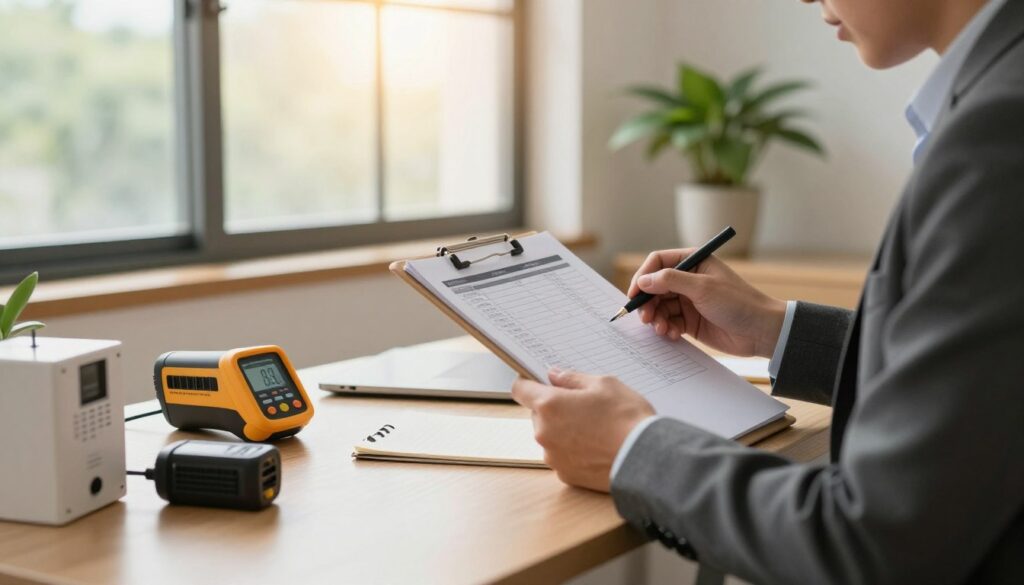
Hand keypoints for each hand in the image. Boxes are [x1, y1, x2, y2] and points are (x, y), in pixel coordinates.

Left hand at [511, 369, 654, 491]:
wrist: (645, 458)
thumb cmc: (626, 418)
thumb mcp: (604, 384)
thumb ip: (572, 378)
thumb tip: (555, 375)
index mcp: (549, 405)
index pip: (520, 389)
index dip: (528, 383)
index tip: (537, 382)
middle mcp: (544, 433)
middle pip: (538, 414)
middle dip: (554, 409)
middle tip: (583, 407)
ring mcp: (553, 456)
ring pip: (550, 436)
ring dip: (563, 431)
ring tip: (595, 429)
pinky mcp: (565, 475)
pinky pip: (562, 456)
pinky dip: (574, 451)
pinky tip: (596, 447)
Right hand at [628, 249, 786, 357]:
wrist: (762, 331)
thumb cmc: (738, 303)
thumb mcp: (703, 287)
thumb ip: (670, 281)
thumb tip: (643, 280)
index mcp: (693, 262)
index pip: (658, 262)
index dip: (642, 276)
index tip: (634, 294)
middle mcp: (688, 279)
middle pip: (654, 287)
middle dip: (648, 303)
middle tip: (646, 318)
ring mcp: (689, 301)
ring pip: (659, 307)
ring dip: (656, 319)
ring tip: (662, 329)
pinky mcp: (690, 321)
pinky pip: (669, 322)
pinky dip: (666, 329)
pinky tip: (672, 334)